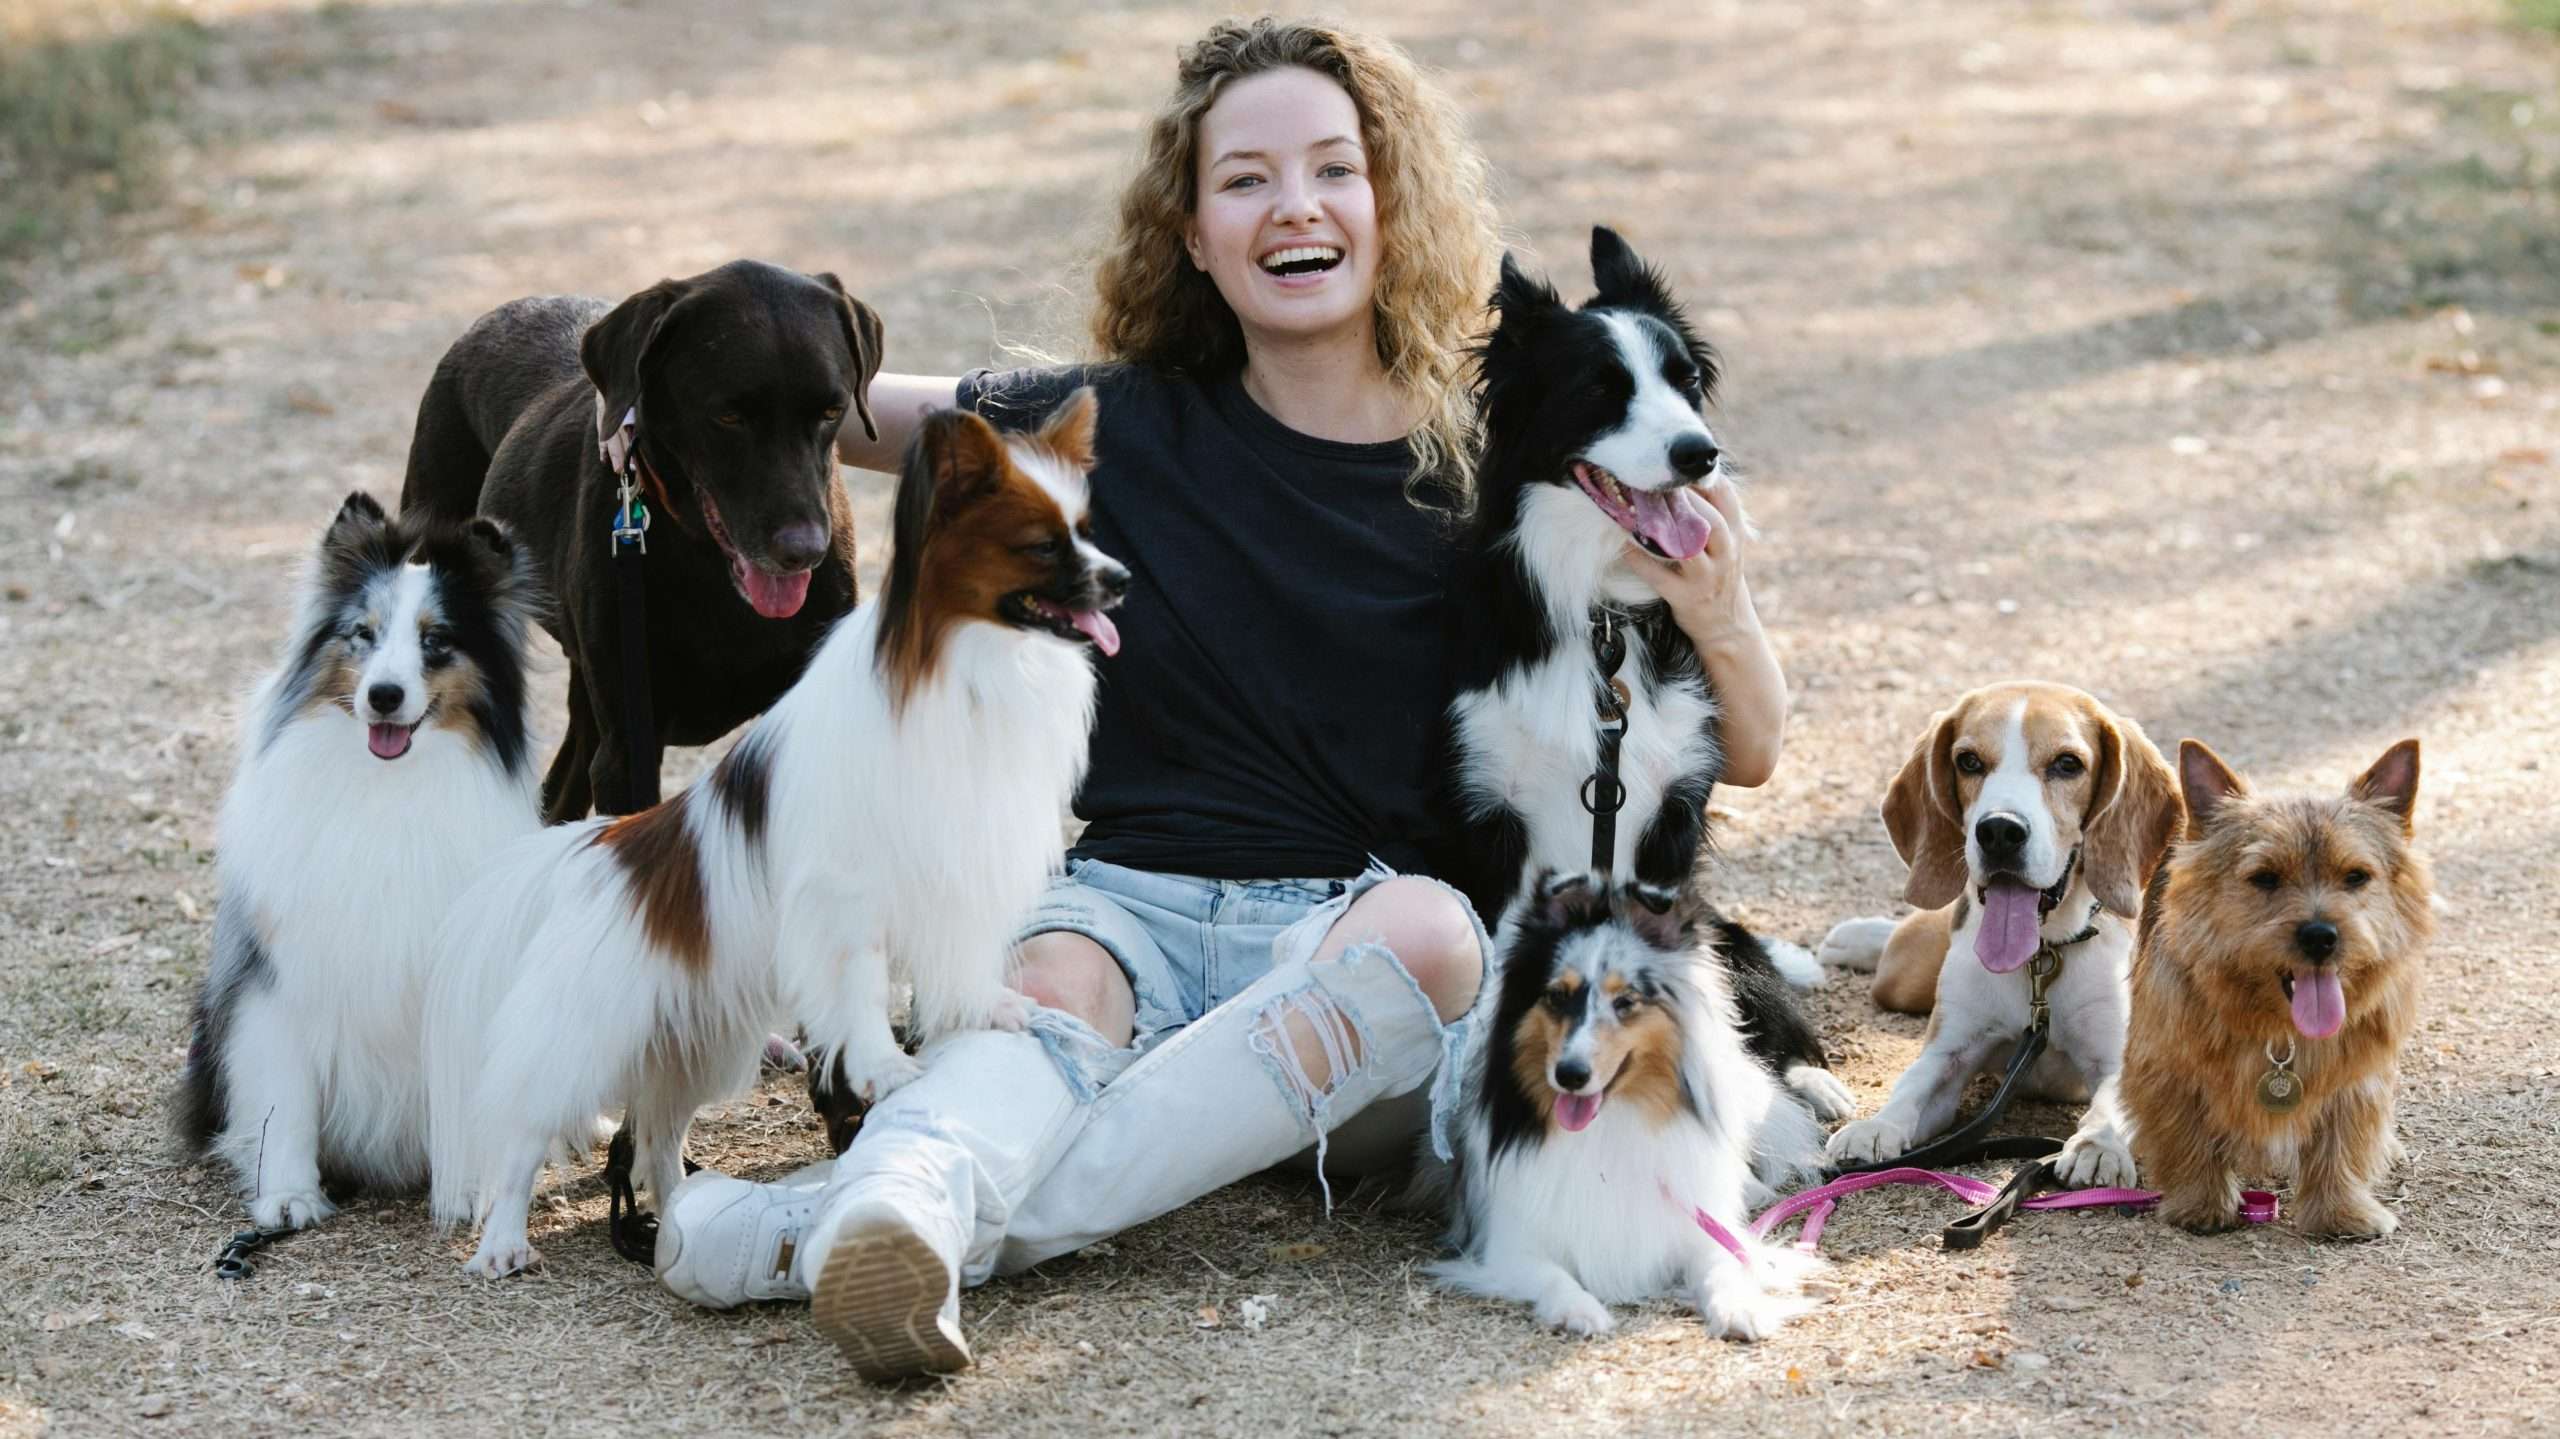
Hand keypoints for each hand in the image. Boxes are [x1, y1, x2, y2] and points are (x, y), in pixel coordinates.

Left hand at [1623, 478, 1753, 647]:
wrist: (1727, 623)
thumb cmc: (1719, 572)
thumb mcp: (1727, 542)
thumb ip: (1711, 511)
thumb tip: (1678, 475)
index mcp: (1735, 533)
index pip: (1726, 495)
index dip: (1702, 476)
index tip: (1676, 464)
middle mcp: (1726, 553)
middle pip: (1710, 520)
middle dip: (1683, 500)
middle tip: (1653, 483)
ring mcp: (1706, 577)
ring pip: (1688, 547)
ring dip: (1661, 528)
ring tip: (1636, 509)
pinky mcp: (1685, 597)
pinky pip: (1658, 575)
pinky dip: (1638, 558)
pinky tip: (1623, 543)